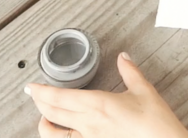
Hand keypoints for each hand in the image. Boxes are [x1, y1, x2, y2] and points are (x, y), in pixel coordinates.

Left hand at [27, 53, 187, 137]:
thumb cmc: (155, 122)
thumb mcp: (144, 90)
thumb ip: (130, 71)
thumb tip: (123, 57)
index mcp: (98, 104)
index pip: (60, 97)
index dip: (42, 91)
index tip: (33, 86)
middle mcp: (88, 123)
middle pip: (52, 113)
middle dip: (39, 103)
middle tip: (34, 94)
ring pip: (54, 134)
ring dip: (44, 123)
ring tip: (43, 115)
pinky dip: (58, 137)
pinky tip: (60, 133)